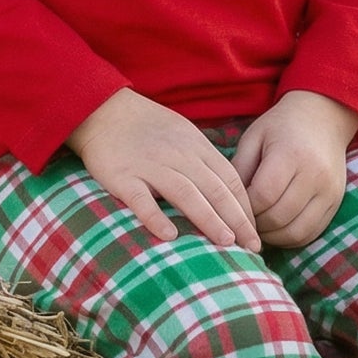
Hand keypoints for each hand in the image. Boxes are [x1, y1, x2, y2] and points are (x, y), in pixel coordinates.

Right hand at [68, 88, 261, 251]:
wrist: (103, 110)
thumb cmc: (147, 128)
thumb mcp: (183, 134)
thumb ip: (204, 160)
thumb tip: (230, 191)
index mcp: (195, 146)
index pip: (229, 178)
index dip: (245, 206)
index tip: (255, 232)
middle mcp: (177, 155)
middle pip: (214, 188)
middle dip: (237, 219)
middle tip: (252, 247)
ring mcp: (149, 166)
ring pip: (186, 193)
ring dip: (209, 219)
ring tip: (225, 243)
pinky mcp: (122, 177)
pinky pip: (141, 199)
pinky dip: (155, 217)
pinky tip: (169, 236)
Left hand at [232, 91, 357, 247]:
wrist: (323, 117)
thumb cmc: (281, 126)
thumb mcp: (253, 137)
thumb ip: (239, 169)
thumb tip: (227, 203)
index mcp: (291, 154)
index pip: (262, 195)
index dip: (244, 207)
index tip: (233, 205)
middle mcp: (315, 175)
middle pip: (279, 217)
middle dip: (256, 224)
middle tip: (242, 220)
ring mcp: (329, 191)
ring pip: (296, 232)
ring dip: (272, 236)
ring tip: (258, 226)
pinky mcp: (335, 203)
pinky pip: (310, 234)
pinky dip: (290, 238)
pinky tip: (276, 228)